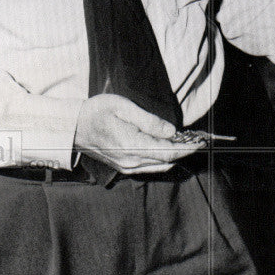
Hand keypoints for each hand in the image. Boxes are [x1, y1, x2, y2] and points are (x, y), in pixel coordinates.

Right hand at [73, 94, 201, 173]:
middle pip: (166, 161)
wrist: (72, 127)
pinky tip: (167, 147)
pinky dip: (162, 159)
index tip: (201, 142)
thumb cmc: (96, 112)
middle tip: (198, 139)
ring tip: (186, 142)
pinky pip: (149, 167)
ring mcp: (126, 168)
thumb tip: (171, 132)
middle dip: (184, 151)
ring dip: (174, 156)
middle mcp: (131, 162)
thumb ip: (149, 121)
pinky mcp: (123, 167)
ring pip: (159, 166)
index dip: (187, 148)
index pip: (168, 152)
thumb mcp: (123, 107)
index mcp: (131, 146)